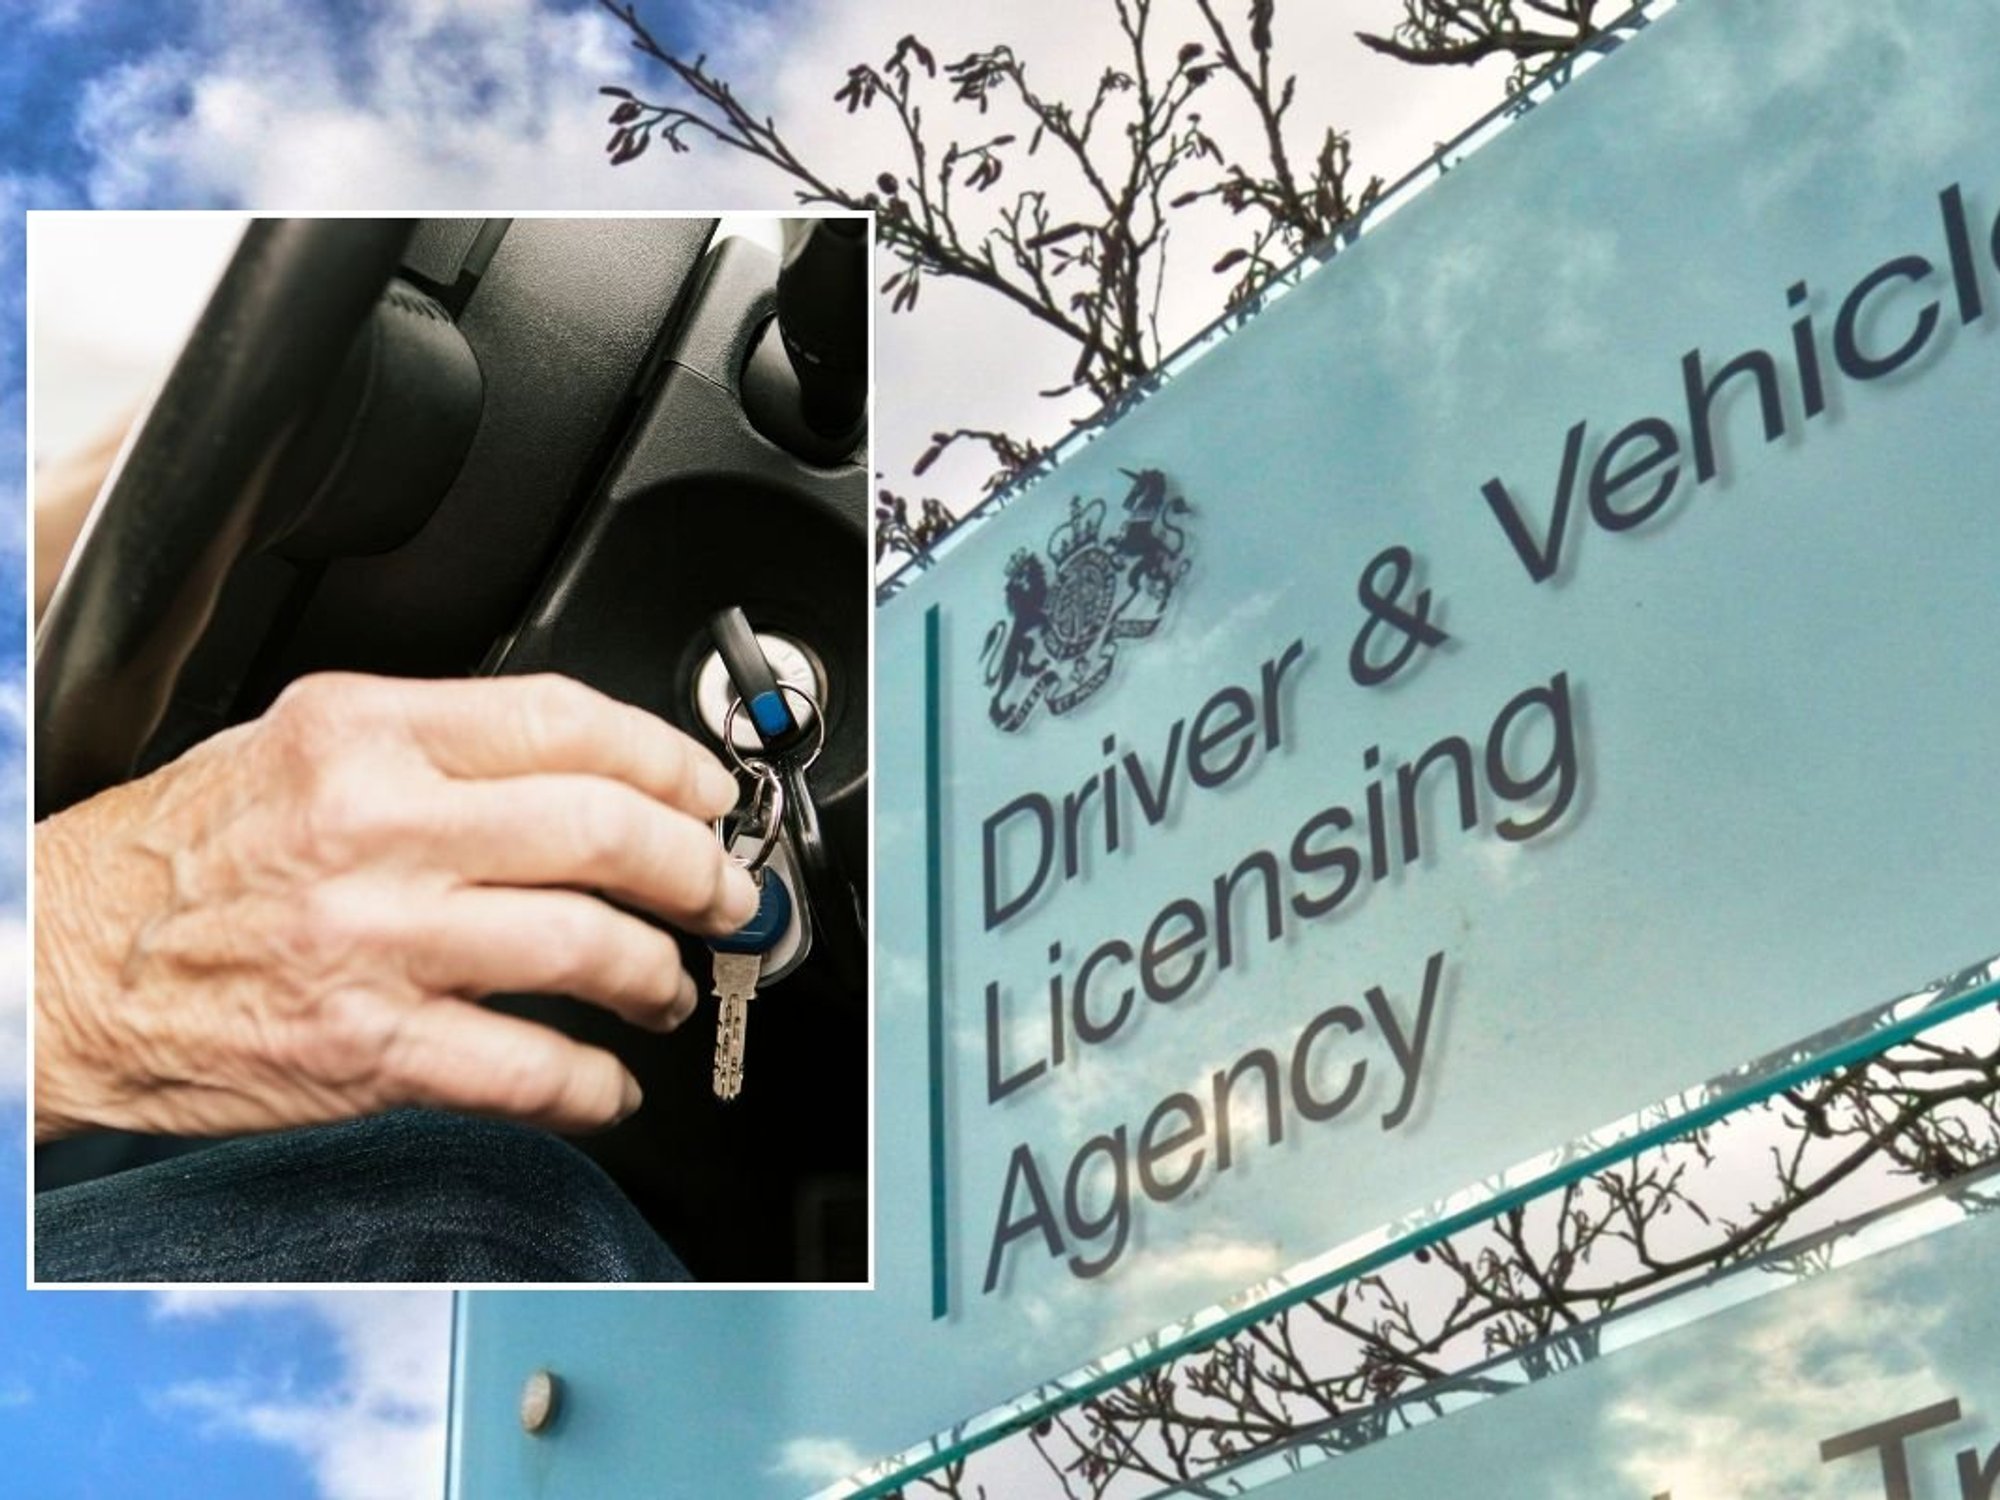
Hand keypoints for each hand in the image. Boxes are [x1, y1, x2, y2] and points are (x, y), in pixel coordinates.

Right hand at [34, 673, 757, 1141]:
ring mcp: (375, 942)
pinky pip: (529, 1071)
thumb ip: (436, 744)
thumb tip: (582, 767)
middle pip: (603, 831)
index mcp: (365, 735)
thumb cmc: (177, 857)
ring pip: (586, 949)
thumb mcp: (298, 746)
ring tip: (669, 984)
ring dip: (660, 973)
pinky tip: (611, 1083)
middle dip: (696, 868)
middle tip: (724, 892)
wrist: (60, 965)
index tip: (708, 792)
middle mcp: (376, 828)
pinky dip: (596, 1084)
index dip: (669, 759)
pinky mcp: (367, 1050)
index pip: (566, 722)